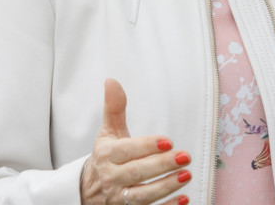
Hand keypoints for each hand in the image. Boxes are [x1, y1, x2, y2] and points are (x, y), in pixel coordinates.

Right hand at [80, 79, 190, 204]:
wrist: (87, 191)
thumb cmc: (105, 158)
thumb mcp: (108, 133)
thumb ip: (114, 108)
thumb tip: (112, 81)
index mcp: (106, 155)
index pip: (126, 151)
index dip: (146, 146)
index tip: (167, 141)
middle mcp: (112, 178)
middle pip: (137, 173)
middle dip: (161, 166)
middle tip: (185, 156)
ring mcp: (119, 198)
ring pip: (142, 196)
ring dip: (165, 187)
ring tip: (186, 175)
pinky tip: (184, 199)